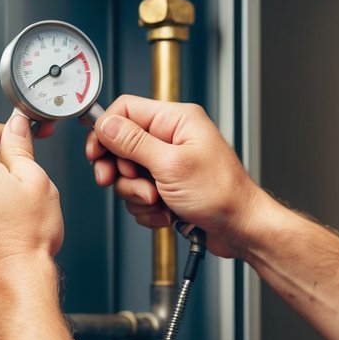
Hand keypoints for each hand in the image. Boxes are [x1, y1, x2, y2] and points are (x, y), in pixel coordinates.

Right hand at [84, 95, 267, 258]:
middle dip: (123, 172)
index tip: (97, 155)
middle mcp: (172, 138)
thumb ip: (134, 143)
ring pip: (129, 176)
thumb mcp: (171, 165)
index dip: (105, 132)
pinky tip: (166, 214)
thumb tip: (106, 124)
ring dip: (138, 195)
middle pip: (121, 146)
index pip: (125, 110)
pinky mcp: (168, 187)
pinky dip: (148, 209)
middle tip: (130, 183)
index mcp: (177, 120)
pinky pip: (140, 195)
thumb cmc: (222, 194)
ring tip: (160, 202)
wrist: (241, 229)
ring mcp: (169, 164)